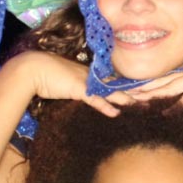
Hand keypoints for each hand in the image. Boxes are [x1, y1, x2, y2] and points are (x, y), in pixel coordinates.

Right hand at [8, 51, 132, 116]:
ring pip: (111, 91)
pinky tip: (116, 113)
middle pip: (117, 83)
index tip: (142, 90)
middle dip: (134, 90)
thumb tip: (86, 94)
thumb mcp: (67, 81)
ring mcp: (85, 81)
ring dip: (126, 99)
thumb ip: (79, 87)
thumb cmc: (46, 75)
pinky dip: (106, 106)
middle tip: (151, 97)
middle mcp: (91, 75)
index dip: (127, 85)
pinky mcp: (78, 88)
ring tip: (141, 105)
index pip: (112, 79)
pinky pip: (95, 99)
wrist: (31, 69)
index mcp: (89, 73)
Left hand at [127, 36, 182, 107]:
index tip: (138, 88)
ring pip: (167, 87)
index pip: (168, 79)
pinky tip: (165, 112)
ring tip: (133, 98)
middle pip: (161, 82)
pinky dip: (177, 105)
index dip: (153, 84)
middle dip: (143, 88)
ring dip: (150, 93)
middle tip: (124, 93)